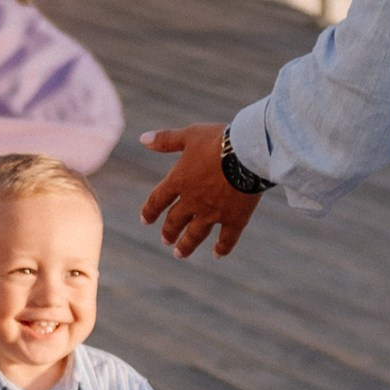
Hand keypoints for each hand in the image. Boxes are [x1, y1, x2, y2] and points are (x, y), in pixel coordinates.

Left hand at [139, 125, 261, 259]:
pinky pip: (226, 239)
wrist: (248, 152)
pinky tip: (217, 254)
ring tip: (180, 254)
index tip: (145, 221)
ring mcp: (213, 213)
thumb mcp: (190, 135)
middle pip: (175, 221)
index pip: (158, 200)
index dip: (150, 211)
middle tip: (166, 241)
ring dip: (186, 245)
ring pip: (195, 234)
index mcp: (179, 181)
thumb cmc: (218, 140)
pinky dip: (222, 248)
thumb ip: (166, 140)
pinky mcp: (234, 219)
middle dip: (169, 232)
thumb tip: (142, 139)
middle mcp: (192, 201)